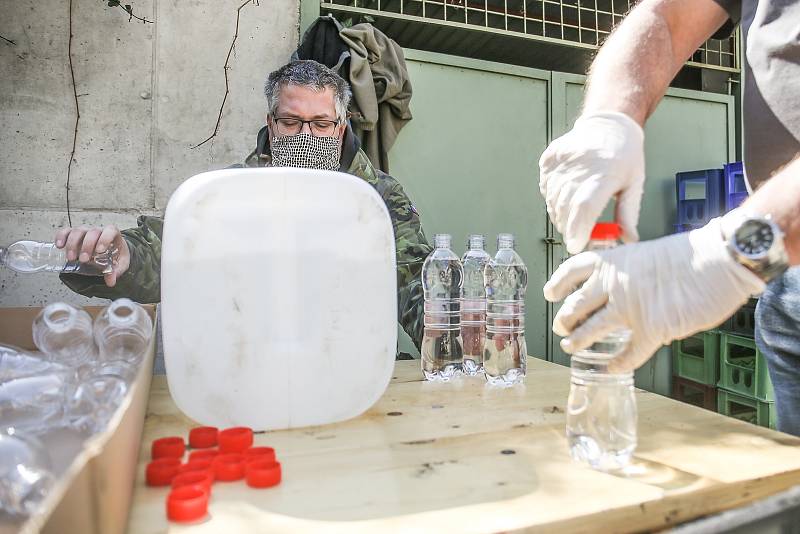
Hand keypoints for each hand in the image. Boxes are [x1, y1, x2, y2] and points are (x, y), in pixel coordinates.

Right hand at [55, 225, 130, 286]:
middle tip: (83, 259)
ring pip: (78, 231)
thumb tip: (111, 281)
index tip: (100, 251)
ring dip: (72, 244)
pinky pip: (66, 231)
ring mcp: (86, 231)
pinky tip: (59, 246)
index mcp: (113, 234)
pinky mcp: (75, 234)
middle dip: (86, 246)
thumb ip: (116, 271)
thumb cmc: (116, 254)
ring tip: (70, 258)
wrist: (111, 250)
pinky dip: (61, 237)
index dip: (105, 239)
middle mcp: (99, 230)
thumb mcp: (120, 264)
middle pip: (92, 232)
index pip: (110, 231)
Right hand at [539, 111, 645, 253]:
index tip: (576, 245)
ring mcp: (562, 161)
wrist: (608, 123)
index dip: (578, 229)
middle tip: (576, 236)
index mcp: (606, 172)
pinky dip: (552, 200)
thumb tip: (628, 239)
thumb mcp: (634, 184)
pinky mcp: (549, 159)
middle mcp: (581, 166)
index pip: (585, 207)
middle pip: (566, 207)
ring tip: (571, 218)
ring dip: (559, 216)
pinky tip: (564, 198)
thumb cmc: (624, 154)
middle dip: (569, 228)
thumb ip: (628, 214)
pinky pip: (545, 189)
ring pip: (553, 200)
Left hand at [542, 217, 764, 371]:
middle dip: (564, 319)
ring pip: (591, 330)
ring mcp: (630, 309)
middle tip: (560, 327)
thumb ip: (629, 273)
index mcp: (614, 261)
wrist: (719, 259)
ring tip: (570, 347)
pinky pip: (629, 353)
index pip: (573, 270)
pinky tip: (611, 368)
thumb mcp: (647, 253)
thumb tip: (621, 292)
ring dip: (578, 341)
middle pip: (576, 305)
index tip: (549, 293)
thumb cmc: (691, 254)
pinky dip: (618, 363)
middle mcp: (614, 285)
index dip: (558, 283)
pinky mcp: (651, 330)